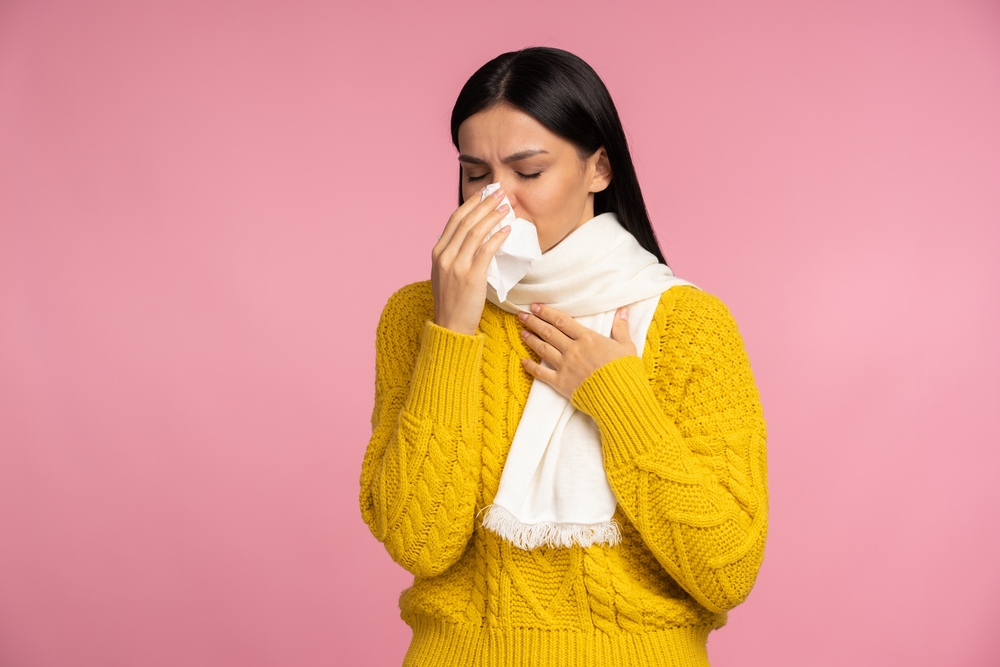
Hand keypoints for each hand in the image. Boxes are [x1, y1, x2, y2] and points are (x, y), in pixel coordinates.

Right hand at [431, 187, 511, 334]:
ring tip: (506, 207)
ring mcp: (457, 266)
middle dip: (484, 204)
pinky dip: (497, 237)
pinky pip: (486, 251)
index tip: (483, 194)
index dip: (470, 205)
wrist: (450, 325)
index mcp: (437, 253)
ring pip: (476, 232)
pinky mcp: (471, 277)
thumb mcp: (444, 273)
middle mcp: (444, 256)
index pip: (454, 221)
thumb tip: (467, 238)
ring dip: (492, 216)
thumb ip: (452, 255)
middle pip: (466, 222)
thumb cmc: (451, 301)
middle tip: (500, 194)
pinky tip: (506, 230)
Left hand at [517, 302, 636, 399]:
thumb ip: (621, 327)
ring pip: (543, 349)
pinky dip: (531, 367)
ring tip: (522, 332)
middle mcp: (573, 349)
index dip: (547, 312)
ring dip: (531, 339)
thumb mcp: (627, 346)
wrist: (620, 396)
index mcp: (587, 338)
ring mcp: (565, 366)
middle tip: (522, 315)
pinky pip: (541, 373)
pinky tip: (523, 362)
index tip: (536, 306)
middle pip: (549, 332)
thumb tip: (623, 310)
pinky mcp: (561, 382)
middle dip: (534, 322)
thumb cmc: (625, 371)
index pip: (562, 321)